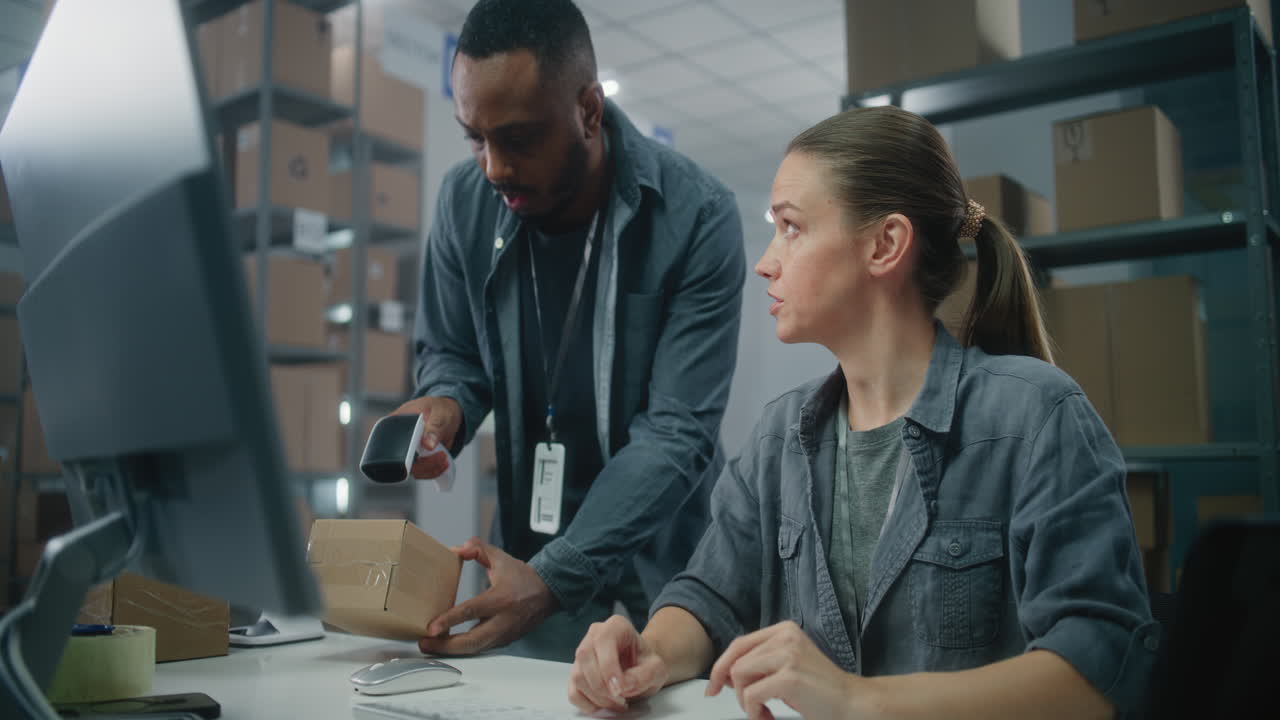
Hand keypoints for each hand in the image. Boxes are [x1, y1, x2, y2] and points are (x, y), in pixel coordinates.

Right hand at [389, 396, 461, 478]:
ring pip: (411, 469)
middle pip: (400, 461)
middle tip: (441, 455)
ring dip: (429, 469)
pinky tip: (443, 463)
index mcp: (395, 423)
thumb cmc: (440, 409)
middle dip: (422, 464)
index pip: (390, 442)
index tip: (422, 452)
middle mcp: (398, 439)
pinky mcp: (417, 459)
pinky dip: (432, 471)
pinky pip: (421, 471)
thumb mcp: (439, 414)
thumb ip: (434, 428)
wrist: (449, 414)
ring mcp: (407, 450)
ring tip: (444, 458)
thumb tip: (428, 444)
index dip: (403, 452)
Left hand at [418, 538, 557, 654]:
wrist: (548, 592)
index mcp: (501, 598)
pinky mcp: (505, 641)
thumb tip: (459, 549)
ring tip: (431, 646)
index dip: (449, 620)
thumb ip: (478, 549)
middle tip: (424, 642)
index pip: (471, 611)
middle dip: (445, 646)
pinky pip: (482, 649)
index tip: (431, 627)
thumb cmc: (523, 576)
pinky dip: (464, 649)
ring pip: (476, 649)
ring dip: (451, 651)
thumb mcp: (501, 557)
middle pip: (471, 641)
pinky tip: (449, 645)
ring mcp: (505, 634)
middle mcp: (503, 620)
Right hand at [568, 615, 668, 713]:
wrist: (641, 667)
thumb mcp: (657, 668)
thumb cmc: (646, 663)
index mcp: (616, 626)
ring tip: (617, 703)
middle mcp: (594, 635)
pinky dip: (587, 704)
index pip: (603, 641)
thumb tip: (623, 685)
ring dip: (597, 697)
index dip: (609, 667)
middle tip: (621, 700)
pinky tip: (604, 707)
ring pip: (578, 676)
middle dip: (603, 686)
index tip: (619, 689)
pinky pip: (573, 692)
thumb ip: (644, 675)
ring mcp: (582, 654)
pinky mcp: (576, 672)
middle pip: (586, 658)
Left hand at [707, 621, 876, 719]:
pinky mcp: (789, 677)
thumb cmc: (820, 689)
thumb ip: (760, 662)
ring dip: (746, 702)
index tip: (713, 687)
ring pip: (739, 677)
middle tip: (749, 708)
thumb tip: (723, 674)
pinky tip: (769, 717)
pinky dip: (754, 712)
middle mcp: (785, 636)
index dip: (720, 667)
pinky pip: (751, 695)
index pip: (738, 645)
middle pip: (735, 662)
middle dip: (735, 690)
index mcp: (784, 630)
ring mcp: (788, 655)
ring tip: (764, 712)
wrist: (853, 703)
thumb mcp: (787, 665)